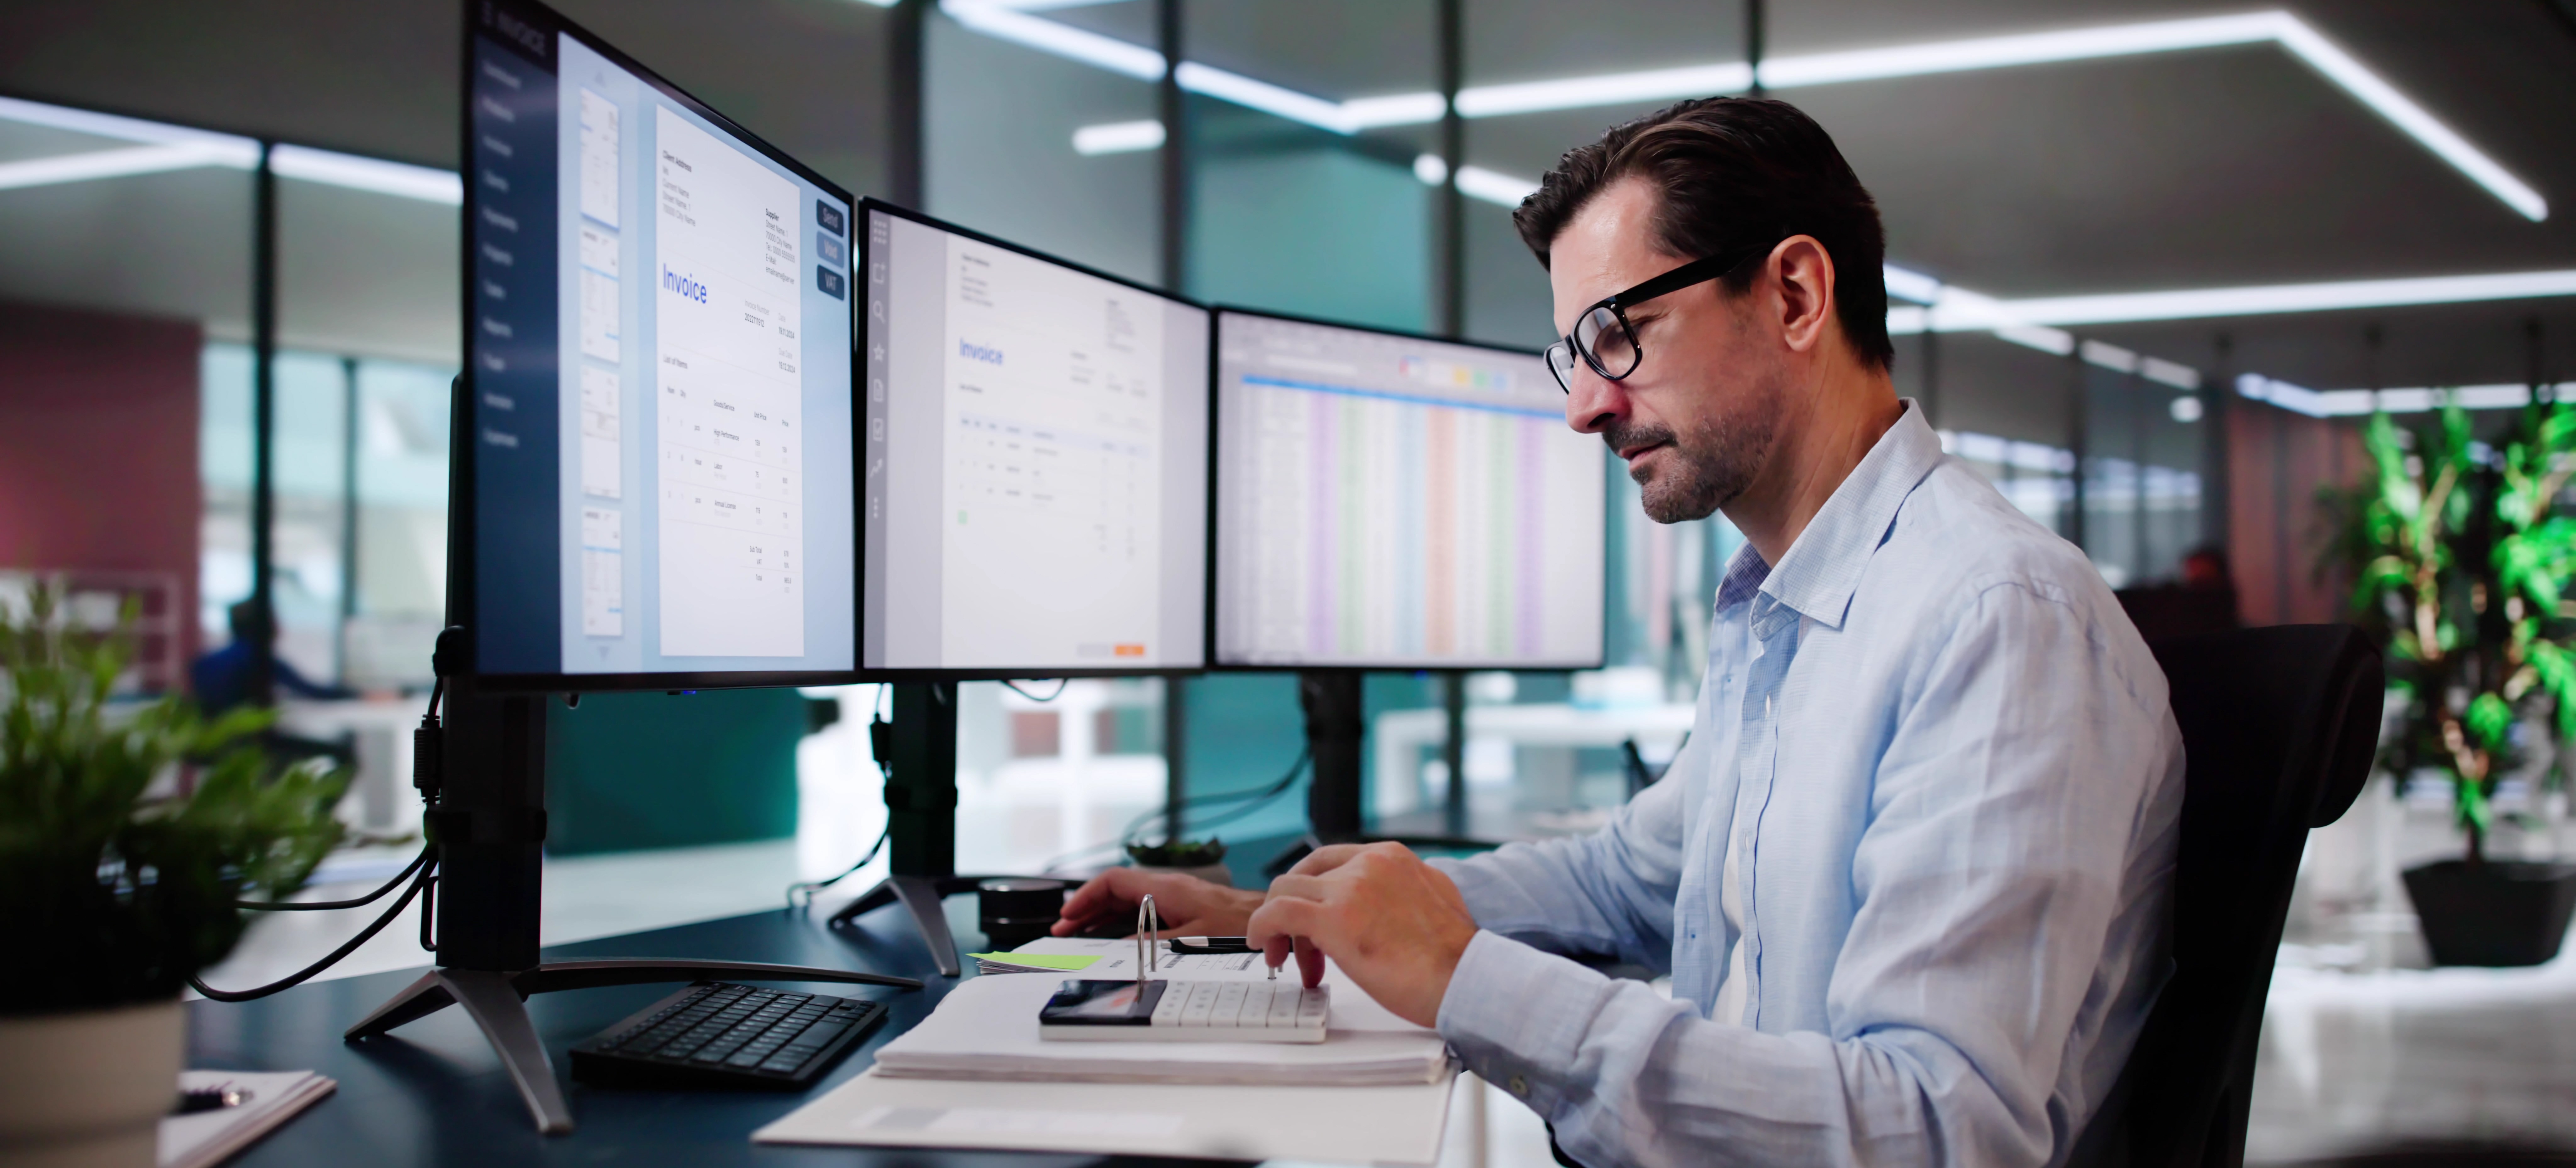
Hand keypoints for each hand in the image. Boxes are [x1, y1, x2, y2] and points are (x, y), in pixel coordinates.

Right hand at [1052, 867, 1264, 937]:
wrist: (1267, 919)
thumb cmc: (1237, 926)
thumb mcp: (1188, 940)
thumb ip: (1150, 943)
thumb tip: (1114, 949)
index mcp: (1164, 888)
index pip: (1112, 882)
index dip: (1085, 896)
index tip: (1067, 915)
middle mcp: (1166, 888)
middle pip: (1115, 892)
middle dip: (1087, 909)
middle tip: (1064, 929)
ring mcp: (1173, 896)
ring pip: (1127, 901)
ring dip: (1101, 916)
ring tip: (1078, 933)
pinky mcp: (1182, 907)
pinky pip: (1142, 909)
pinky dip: (1121, 921)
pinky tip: (1111, 935)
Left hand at [1245, 843, 1477, 1027]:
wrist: (1466, 979)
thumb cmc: (1452, 957)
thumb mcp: (1431, 900)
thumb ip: (1400, 891)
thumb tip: (1381, 905)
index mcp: (1391, 858)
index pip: (1330, 861)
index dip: (1312, 891)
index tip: (1309, 920)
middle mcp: (1369, 864)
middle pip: (1305, 875)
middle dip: (1293, 909)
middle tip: (1295, 944)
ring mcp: (1350, 888)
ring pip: (1286, 891)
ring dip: (1279, 927)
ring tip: (1285, 959)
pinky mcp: (1335, 919)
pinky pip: (1277, 912)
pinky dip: (1262, 927)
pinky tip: (1263, 945)